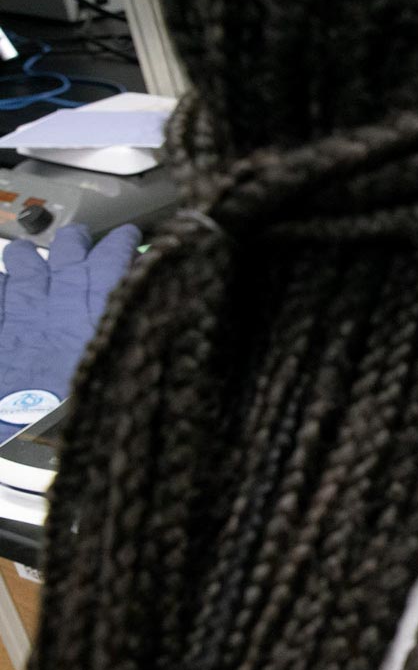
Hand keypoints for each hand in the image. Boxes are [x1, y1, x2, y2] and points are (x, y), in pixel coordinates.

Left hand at [0, 224, 139, 427]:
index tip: (130, 235)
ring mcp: (23, 313)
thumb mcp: (128, 363)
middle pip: (69, 254)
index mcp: (99, 310)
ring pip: (24, 265)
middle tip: (82, 237)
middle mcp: (61, 302)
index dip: (123, 242)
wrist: (33, 435)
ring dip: (28, 257)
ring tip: (28, 253)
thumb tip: (150, 305)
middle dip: (77, 240)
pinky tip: (2, 284)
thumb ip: (136, 328)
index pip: (114, 259)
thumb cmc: (83, 408)